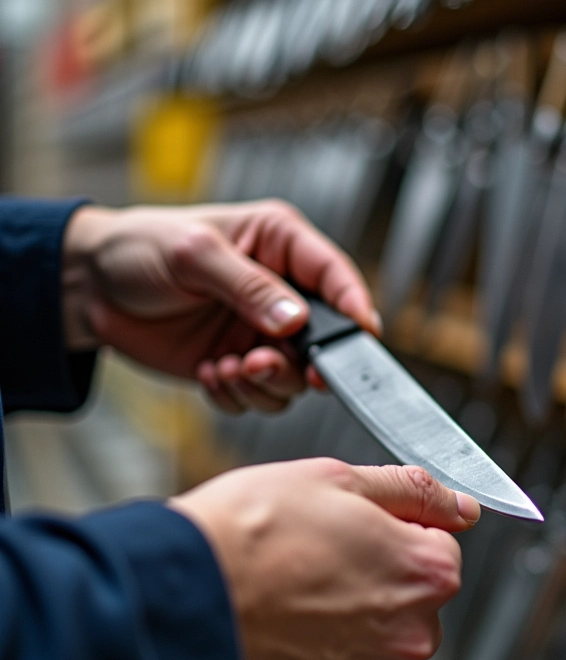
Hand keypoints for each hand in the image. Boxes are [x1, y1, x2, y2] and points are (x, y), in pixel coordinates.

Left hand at [62, 201, 379, 412]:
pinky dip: (236, 396)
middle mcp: (280, 292)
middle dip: (301, 363)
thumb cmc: (140, 248)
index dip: (355, 307)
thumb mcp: (194, 254)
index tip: (361, 337)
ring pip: (294, 378)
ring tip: (224, 367)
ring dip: (263, 383)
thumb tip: (294, 321)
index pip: (335, 276)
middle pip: (324, 340)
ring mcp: (261, 333)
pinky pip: (259, 396)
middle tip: (262, 364)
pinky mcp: (239, 363)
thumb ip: (249, 286)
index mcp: (280, 246)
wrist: (92, 290)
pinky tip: (208, 373)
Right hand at [168, 459, 480, 659]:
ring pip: (381, 629)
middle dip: (382, 567)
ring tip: (300, 579)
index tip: (363, 522)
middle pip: (415, 591)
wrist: (186, 593)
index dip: (399, 525)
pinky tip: (290, 616)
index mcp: (423, 570)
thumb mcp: (339, 479)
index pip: (441, 543)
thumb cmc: (254, 530)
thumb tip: (458, 503)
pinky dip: (326, 644)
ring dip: (355, 607)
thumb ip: (410, 490)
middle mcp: (409, 631)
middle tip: (324, 545)